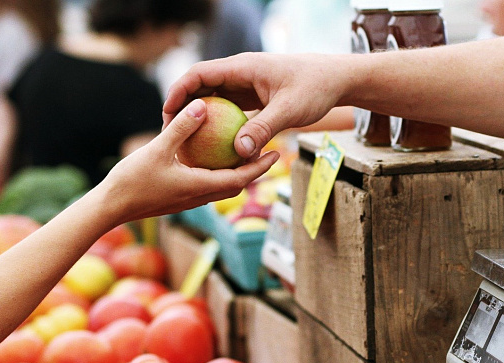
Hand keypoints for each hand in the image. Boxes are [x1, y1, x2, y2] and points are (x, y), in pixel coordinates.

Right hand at [97, 98, 279, 225]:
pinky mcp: (178, 198)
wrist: (110, 208)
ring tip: (244, 153)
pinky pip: (205, 185)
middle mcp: (198, 197)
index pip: (240, 179)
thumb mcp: (157, 149)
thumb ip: (181, 128)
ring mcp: (188, 200)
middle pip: (235, 185)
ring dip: (236, 173)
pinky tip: (210, 157)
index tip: (276, 154)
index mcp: (200, 187)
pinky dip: (216, 173)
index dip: (260, 167)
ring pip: (221, 186)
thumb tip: (202, 105)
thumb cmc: (132, 181)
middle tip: (268, 151)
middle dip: (254, 170)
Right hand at [162, 53, 347, 158]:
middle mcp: (240, 74)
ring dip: (200, 118)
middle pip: (201, 87)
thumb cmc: (315, 88)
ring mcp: (246, 85)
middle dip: (183, 107)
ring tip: (186, 142)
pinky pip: (229, 110)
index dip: (178, 92)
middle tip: (170, 133)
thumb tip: (239, 152)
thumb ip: (263, 129)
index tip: (167, 114)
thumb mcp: (289, 110)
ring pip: (214, 99)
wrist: (336, 79)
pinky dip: (219, 125)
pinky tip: (214, 147)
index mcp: (242, 67)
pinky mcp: (253, 97)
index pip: (199, 74)